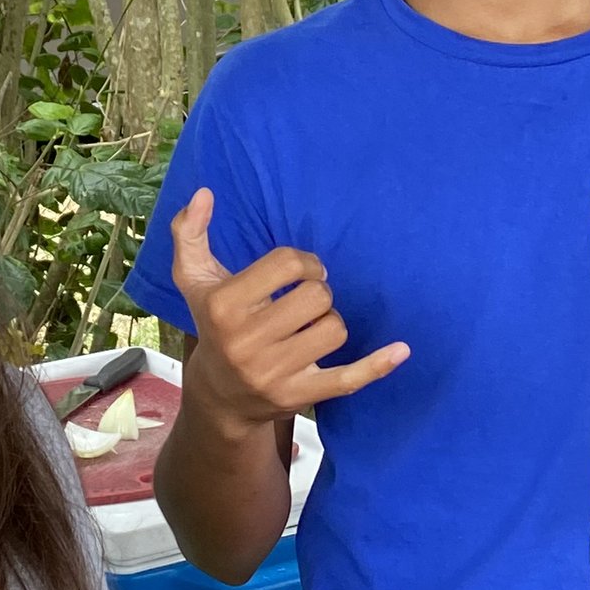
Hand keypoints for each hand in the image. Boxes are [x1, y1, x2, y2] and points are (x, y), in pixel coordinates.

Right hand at [170, 189, 407, 428]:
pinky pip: (348, 379)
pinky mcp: (299, 396)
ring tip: (310, 327)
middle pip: (317, 296)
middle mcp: (246, 342)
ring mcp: (274, 373)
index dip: (303, 262)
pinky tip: (401, 349)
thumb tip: (203, 192)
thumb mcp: (193, 279)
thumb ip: (189, 232)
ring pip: (334, 329)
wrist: (218, 396)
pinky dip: (377, 365)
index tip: (298, 272)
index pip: (288, 264)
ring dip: (329, 322)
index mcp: (224, 306)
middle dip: (317, 292)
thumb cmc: (213, 323)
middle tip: (305, 301)